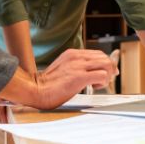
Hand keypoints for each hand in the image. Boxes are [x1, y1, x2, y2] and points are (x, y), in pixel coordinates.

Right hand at [0, 48, 117, 109]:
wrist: (36, 89)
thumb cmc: (48, 84)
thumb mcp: (62, 68)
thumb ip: (75, 67)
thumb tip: (90, 72)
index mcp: (72, 53)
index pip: (98, 53)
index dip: (105, 64)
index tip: (107, 73)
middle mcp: (77, 57)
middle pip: (104, 57)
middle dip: (109, 70)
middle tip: (103, 81)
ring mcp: (78, 66)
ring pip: (106, 64)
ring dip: (106, 76)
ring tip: (96, 84)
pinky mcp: (80, 77)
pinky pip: (102, 75)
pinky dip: (103, 82)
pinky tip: (93, 87)